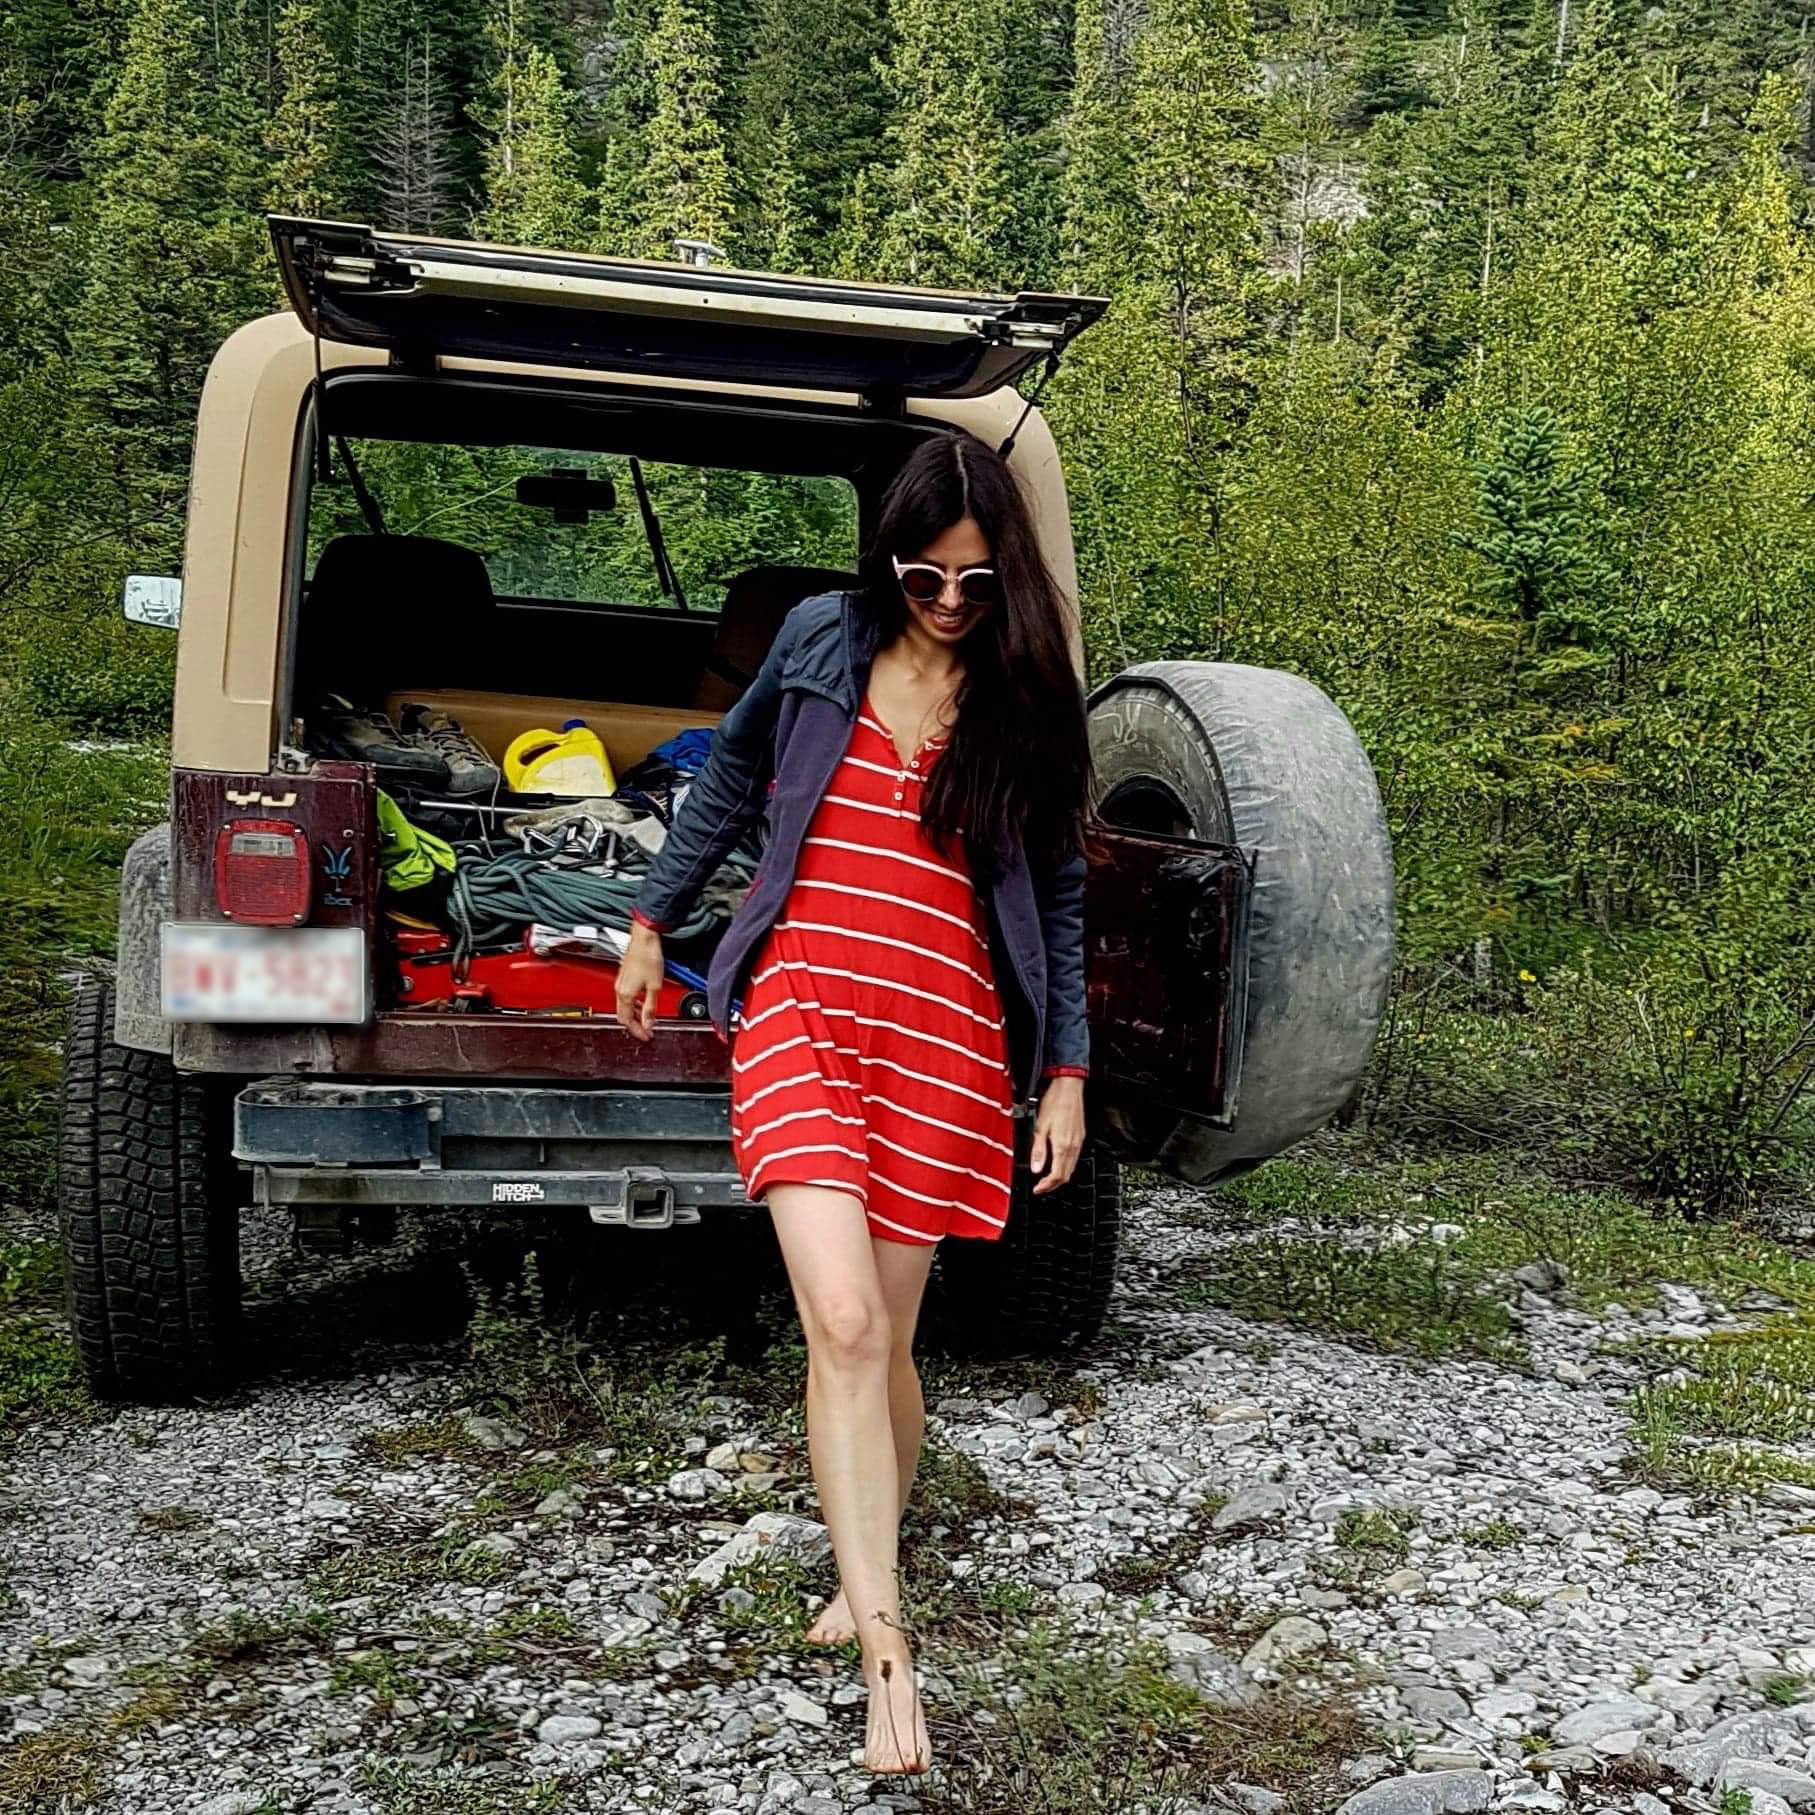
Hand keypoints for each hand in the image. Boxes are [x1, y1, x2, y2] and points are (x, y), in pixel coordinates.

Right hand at [615, 924, 665, 1040]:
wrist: (644, 938)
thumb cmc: (648, 957)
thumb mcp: (655, 986)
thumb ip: (651, 1007)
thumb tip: (649, 1022)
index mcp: (625, 993)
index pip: (627, 1020)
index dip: (637, 1031)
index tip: (646, 1036)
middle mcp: (619, 988)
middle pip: (623, 1014)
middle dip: (635, 1025)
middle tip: (647, 1030)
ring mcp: (620, 982)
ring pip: (624, 1005)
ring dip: (634, 1014)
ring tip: (646, 1018)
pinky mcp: (624, 976)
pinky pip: (626, 996)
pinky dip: (633, 1003)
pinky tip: (643, 1003)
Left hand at [1029, 1075, 1084, 1194]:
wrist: (1068, 1087)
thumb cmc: (1054, 1102)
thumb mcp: (1040, 1127)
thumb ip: (1038, 1150)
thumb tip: (1036, 1169)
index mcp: (1062, 1146)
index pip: (1057, 1175)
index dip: (1046, 1186)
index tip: (1037, 1189)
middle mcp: (1073, 1146)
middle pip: (1066, 1175)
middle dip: (1053, 1185)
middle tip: (1041, 1187)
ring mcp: (1079, 1141)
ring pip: (1072, 1168)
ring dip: (1060, 1176)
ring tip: (1047, 1178)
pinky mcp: (1081, 1136)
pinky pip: (1075, 1158)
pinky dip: (1066, 1166)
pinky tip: (1057, 1162)